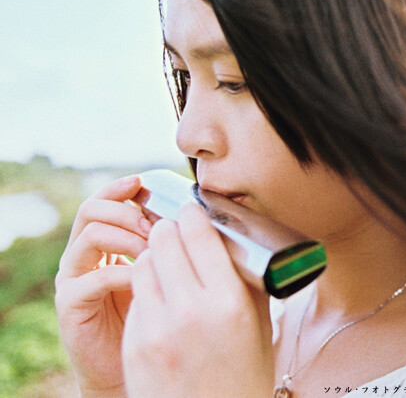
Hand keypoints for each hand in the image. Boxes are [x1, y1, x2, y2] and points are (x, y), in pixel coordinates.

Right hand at [55, 175, 149, 396]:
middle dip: (126, 211)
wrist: (134, 363)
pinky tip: (142, 280)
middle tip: (154, 226)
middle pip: (91, 209)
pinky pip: (92, 278)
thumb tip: (195, 210)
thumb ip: (167, 240)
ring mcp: (72, 277)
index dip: (120, 188)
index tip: (142, 182)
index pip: (104, 200)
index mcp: (102, 239)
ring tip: (152, 251)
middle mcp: (82, 253)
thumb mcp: (163, 267)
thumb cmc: (155, 311)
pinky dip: (120, 273)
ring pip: (90, 235)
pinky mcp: (69, 304)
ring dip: (125, 236)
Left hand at [122, 203, 273, 397]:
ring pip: (143, 263)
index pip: (197, 232)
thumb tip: (237, 233)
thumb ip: (247, 277)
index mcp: (228, 302)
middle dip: (170, 231)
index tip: (193, 211)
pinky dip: (147, 290)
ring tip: (167, 265)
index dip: (193, 214)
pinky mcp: (134, 346)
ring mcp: (156, 330)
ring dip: (154, 258)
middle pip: (164, 239)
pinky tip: (160, 300)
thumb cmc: (242, 376)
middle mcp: (189, 312)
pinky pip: (136, 297)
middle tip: (177, 233)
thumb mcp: (260, 324)